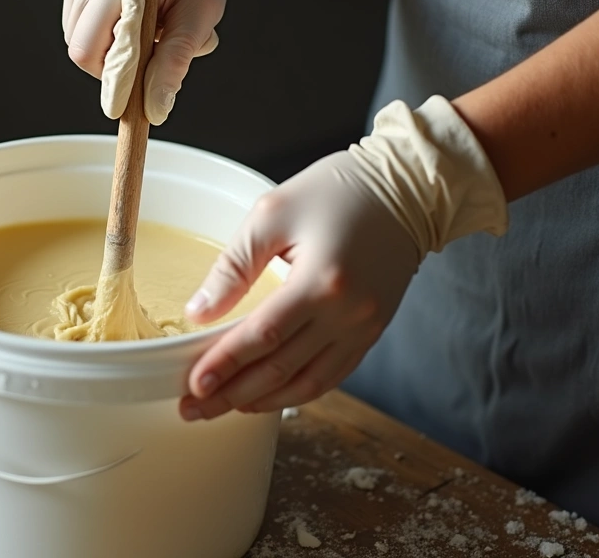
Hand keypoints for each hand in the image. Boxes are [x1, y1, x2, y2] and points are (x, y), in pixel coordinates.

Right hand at [61, 0, 227, 123]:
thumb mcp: (199, 15)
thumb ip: (175, 61)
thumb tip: (154, 108)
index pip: (90, 49)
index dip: (112, 78)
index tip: (136, 97)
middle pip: (79, 48)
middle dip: (113, 63)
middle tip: (150, 55)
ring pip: (77, 40)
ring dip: (109, 48)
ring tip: (144, 29)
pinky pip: (77, 24)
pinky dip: (102, 32)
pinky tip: (128, 16)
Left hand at [178, 96, 509, 420]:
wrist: (405, 190)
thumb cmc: (337, 192)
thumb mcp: (272, 214)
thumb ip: (234, 266)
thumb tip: (200, 313)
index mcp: (321, 280)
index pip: (263, 336)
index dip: (225, 365)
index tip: (194, 385)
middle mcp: (348, 313)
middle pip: (281, 369)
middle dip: (232, 394)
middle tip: (194, 408)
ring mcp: (364, 327)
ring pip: (307, 383)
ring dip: (262, 402)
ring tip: (224, 407)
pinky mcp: (371, 332)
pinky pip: (332, 376)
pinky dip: (297, 391)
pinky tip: (268, 396)